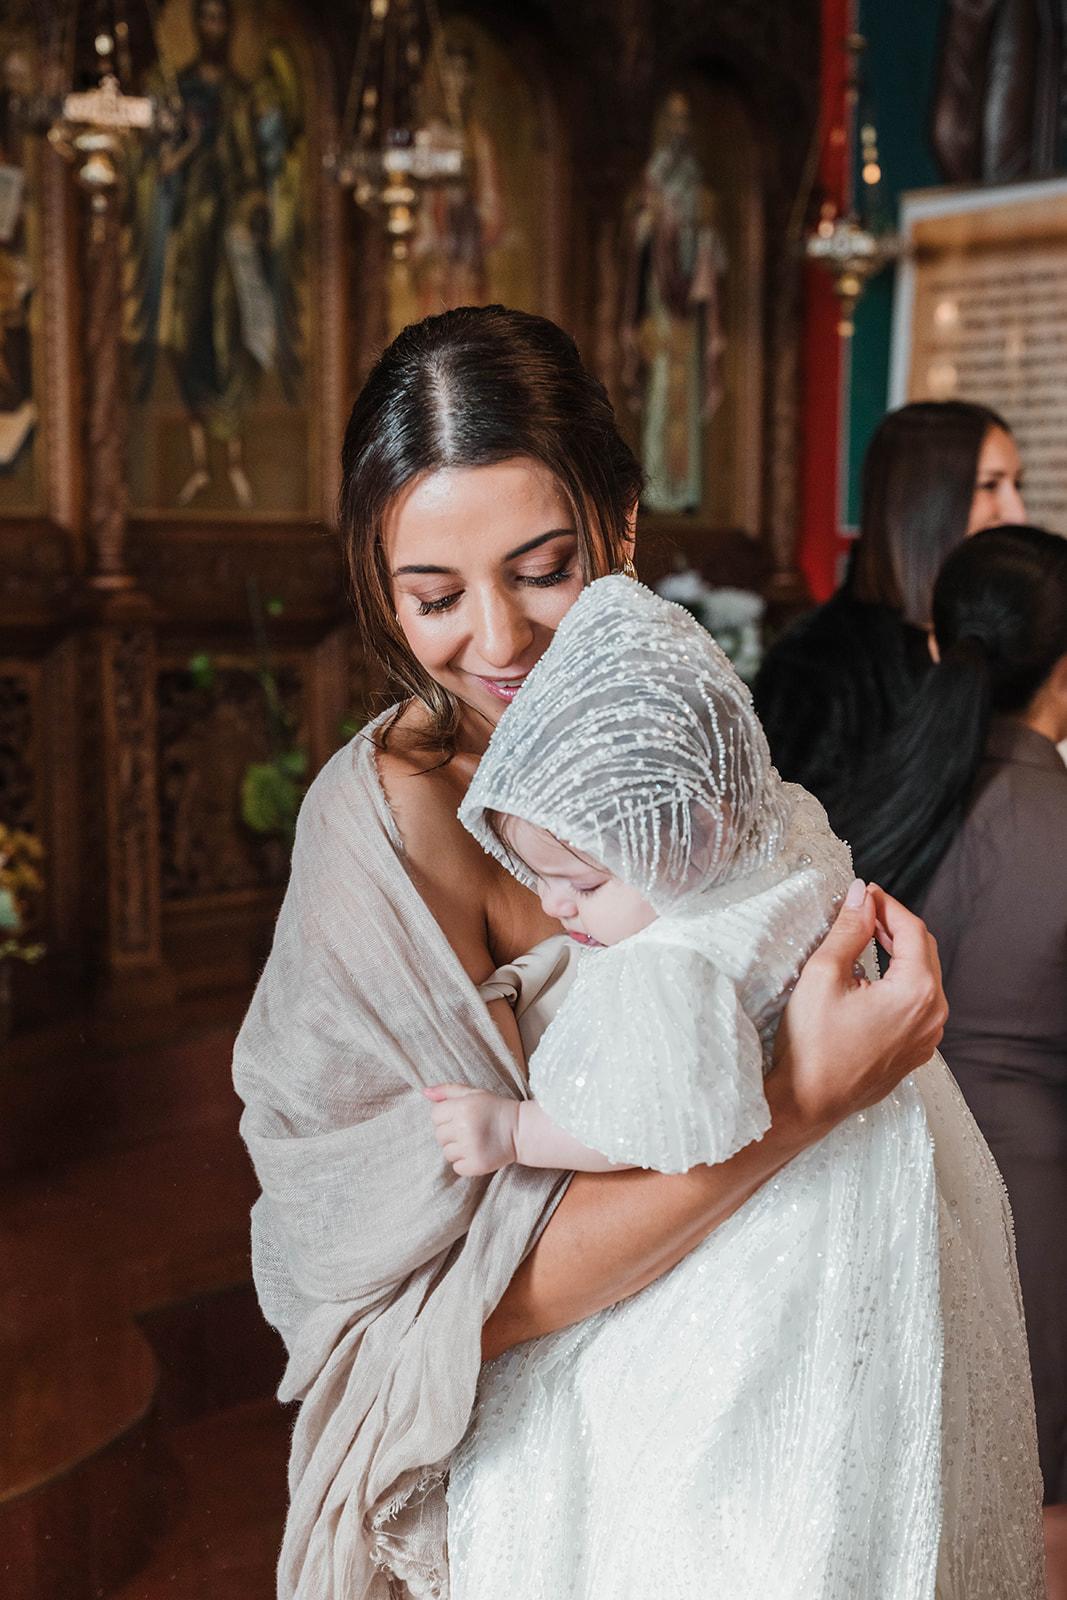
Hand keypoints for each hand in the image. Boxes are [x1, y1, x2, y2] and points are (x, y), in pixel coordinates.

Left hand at [424, 1084, 520, 1176]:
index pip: (435, 1115)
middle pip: (439, 1135)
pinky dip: (464, 1163)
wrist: (521, 1130)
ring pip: (446, 1153)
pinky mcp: (476, 1164)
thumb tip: (425, 1092)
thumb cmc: (495, 1109)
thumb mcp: (474, 1093)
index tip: (459, 1117)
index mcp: (463, 1107)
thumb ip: (448, 1091)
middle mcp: (464, 1127)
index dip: (445, 1116)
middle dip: (450, 1133)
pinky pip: (456, 1167)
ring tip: (473, 1142)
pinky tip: (476, 1153)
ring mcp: (470, 1148)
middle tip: (468, 1130)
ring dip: (457, 1149)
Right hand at [772, 879, 946, 1135]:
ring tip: (866, 937)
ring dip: (899, 953)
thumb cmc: (812, 1044)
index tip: (864, 891)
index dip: (887, 904)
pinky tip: (872, 977)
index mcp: (917, 992)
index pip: (911, 929)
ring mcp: (927, 1038)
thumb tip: (860, 895)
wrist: (807, 1103)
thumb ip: (848, 929)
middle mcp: (932, 1015)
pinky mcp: (915, 1052)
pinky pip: (918, 1005)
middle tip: (863, 909)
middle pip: (924, 951)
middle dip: (895, 925)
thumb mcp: (824, 974)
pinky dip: (900, 982)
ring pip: (923, 978)